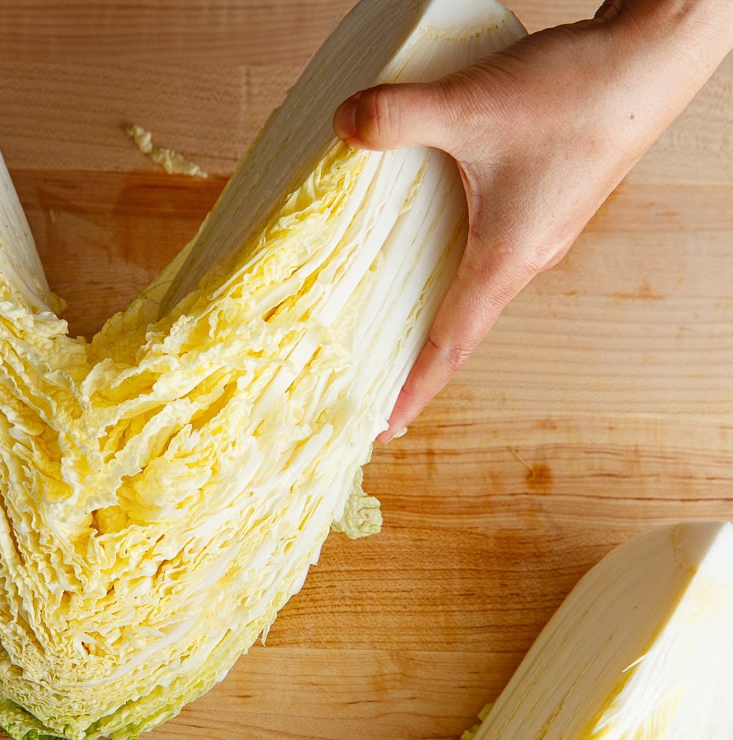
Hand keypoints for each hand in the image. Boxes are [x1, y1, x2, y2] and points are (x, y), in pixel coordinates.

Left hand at [333, 0, 732, 440]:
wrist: (652, 56)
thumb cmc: (578, 95)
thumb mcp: (470, 107)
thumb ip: (396, 117)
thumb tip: (342, 126)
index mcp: (506, 260)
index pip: (450, 346)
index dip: (413, 390)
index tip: (381, 428)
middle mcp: (525, 256)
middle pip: (458, 324)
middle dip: (413, 358)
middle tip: (367, 380)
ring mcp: (538, 227)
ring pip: (470, 282)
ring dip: (429, 306)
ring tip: (382, 318)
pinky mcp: (543, 195)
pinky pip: (483, 244)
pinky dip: (446, 257)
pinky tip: (418, 234)